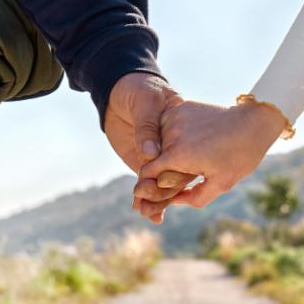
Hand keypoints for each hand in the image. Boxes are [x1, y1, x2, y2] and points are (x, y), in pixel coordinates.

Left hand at [104, 73, 195, 222]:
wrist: (120, 89)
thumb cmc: (139, 89)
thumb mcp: (146, 102)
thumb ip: (147, 128)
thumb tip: (149, 154)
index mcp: (181, 131)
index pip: (182, 156)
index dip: (175, 174)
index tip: (166, 189)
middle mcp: (174, 146)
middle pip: (174, 174)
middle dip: (165, 193)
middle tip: (154, 208)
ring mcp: (160, 155)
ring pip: (162, 181)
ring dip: (157, 200)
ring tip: (149, 215)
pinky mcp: (145, 160)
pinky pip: (149, 180)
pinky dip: (148, 197)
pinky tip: (150, 215)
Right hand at [135, 99, 286, 217]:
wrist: (254, 122)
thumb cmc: (240, 156)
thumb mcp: (221, 184)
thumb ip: (194, 198)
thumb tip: (174, 201)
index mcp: (178, 155)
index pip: (147, 172)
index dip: (149, 183)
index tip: (159, 187)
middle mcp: (171, 134)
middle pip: (153, 157)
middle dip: (161, 167)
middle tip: (183, 170)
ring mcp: (176, 117)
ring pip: (159, 139)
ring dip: (167, 148)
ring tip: (191, 152)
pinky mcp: (182, 106)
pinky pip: (168, 124)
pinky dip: (175, 133)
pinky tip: (193, 138)